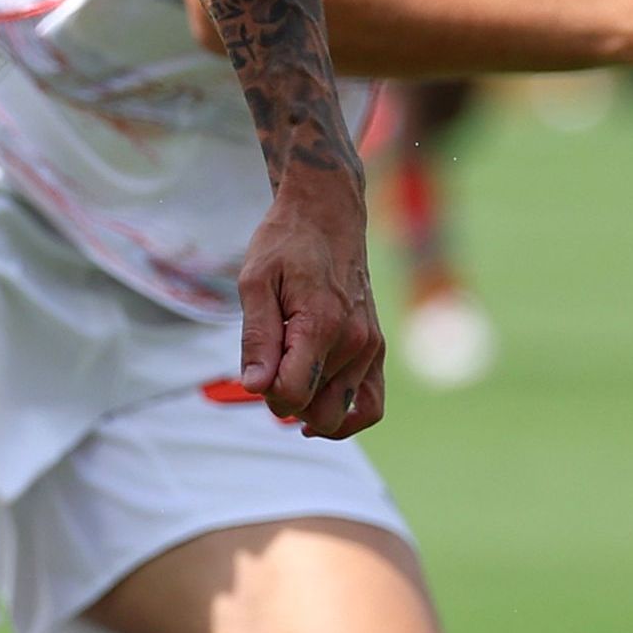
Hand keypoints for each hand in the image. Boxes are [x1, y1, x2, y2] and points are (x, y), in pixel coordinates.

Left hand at [234, 162, 384, 439]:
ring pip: (341, 415)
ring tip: (291, 382)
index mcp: (321, 324)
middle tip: (271, 369)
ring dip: (311, 409)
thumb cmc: (285, 244)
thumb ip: (257, 338)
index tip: (257, 366)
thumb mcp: (255, 281)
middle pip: (318, 412)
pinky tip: (317, 414)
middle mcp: (355, 342)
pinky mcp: (377, 349)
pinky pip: (371, 405)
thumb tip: (256, 387)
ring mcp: (371, 348)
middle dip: (286, 404)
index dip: (265, 392)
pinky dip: (346, 418)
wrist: (328, 215)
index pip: (292, 394)